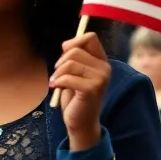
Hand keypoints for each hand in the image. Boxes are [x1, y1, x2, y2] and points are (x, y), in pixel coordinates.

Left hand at [51, 32, 111, 150]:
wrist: (80, 121)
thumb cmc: (75, 97)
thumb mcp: (75, 73)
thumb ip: (74, 58)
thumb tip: (66, 44)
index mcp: (101, 61)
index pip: (90, 37)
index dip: (73, 42)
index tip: (64, 54)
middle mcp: (104, 68)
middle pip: (75, 50)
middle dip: (61, 61)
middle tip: (57, 74)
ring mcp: (100, 79)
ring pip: (70, 63)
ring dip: (57, 73)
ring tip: (56, 82)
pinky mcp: (92, 89)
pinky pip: (68, 78)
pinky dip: (57, 82)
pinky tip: (55, 88)